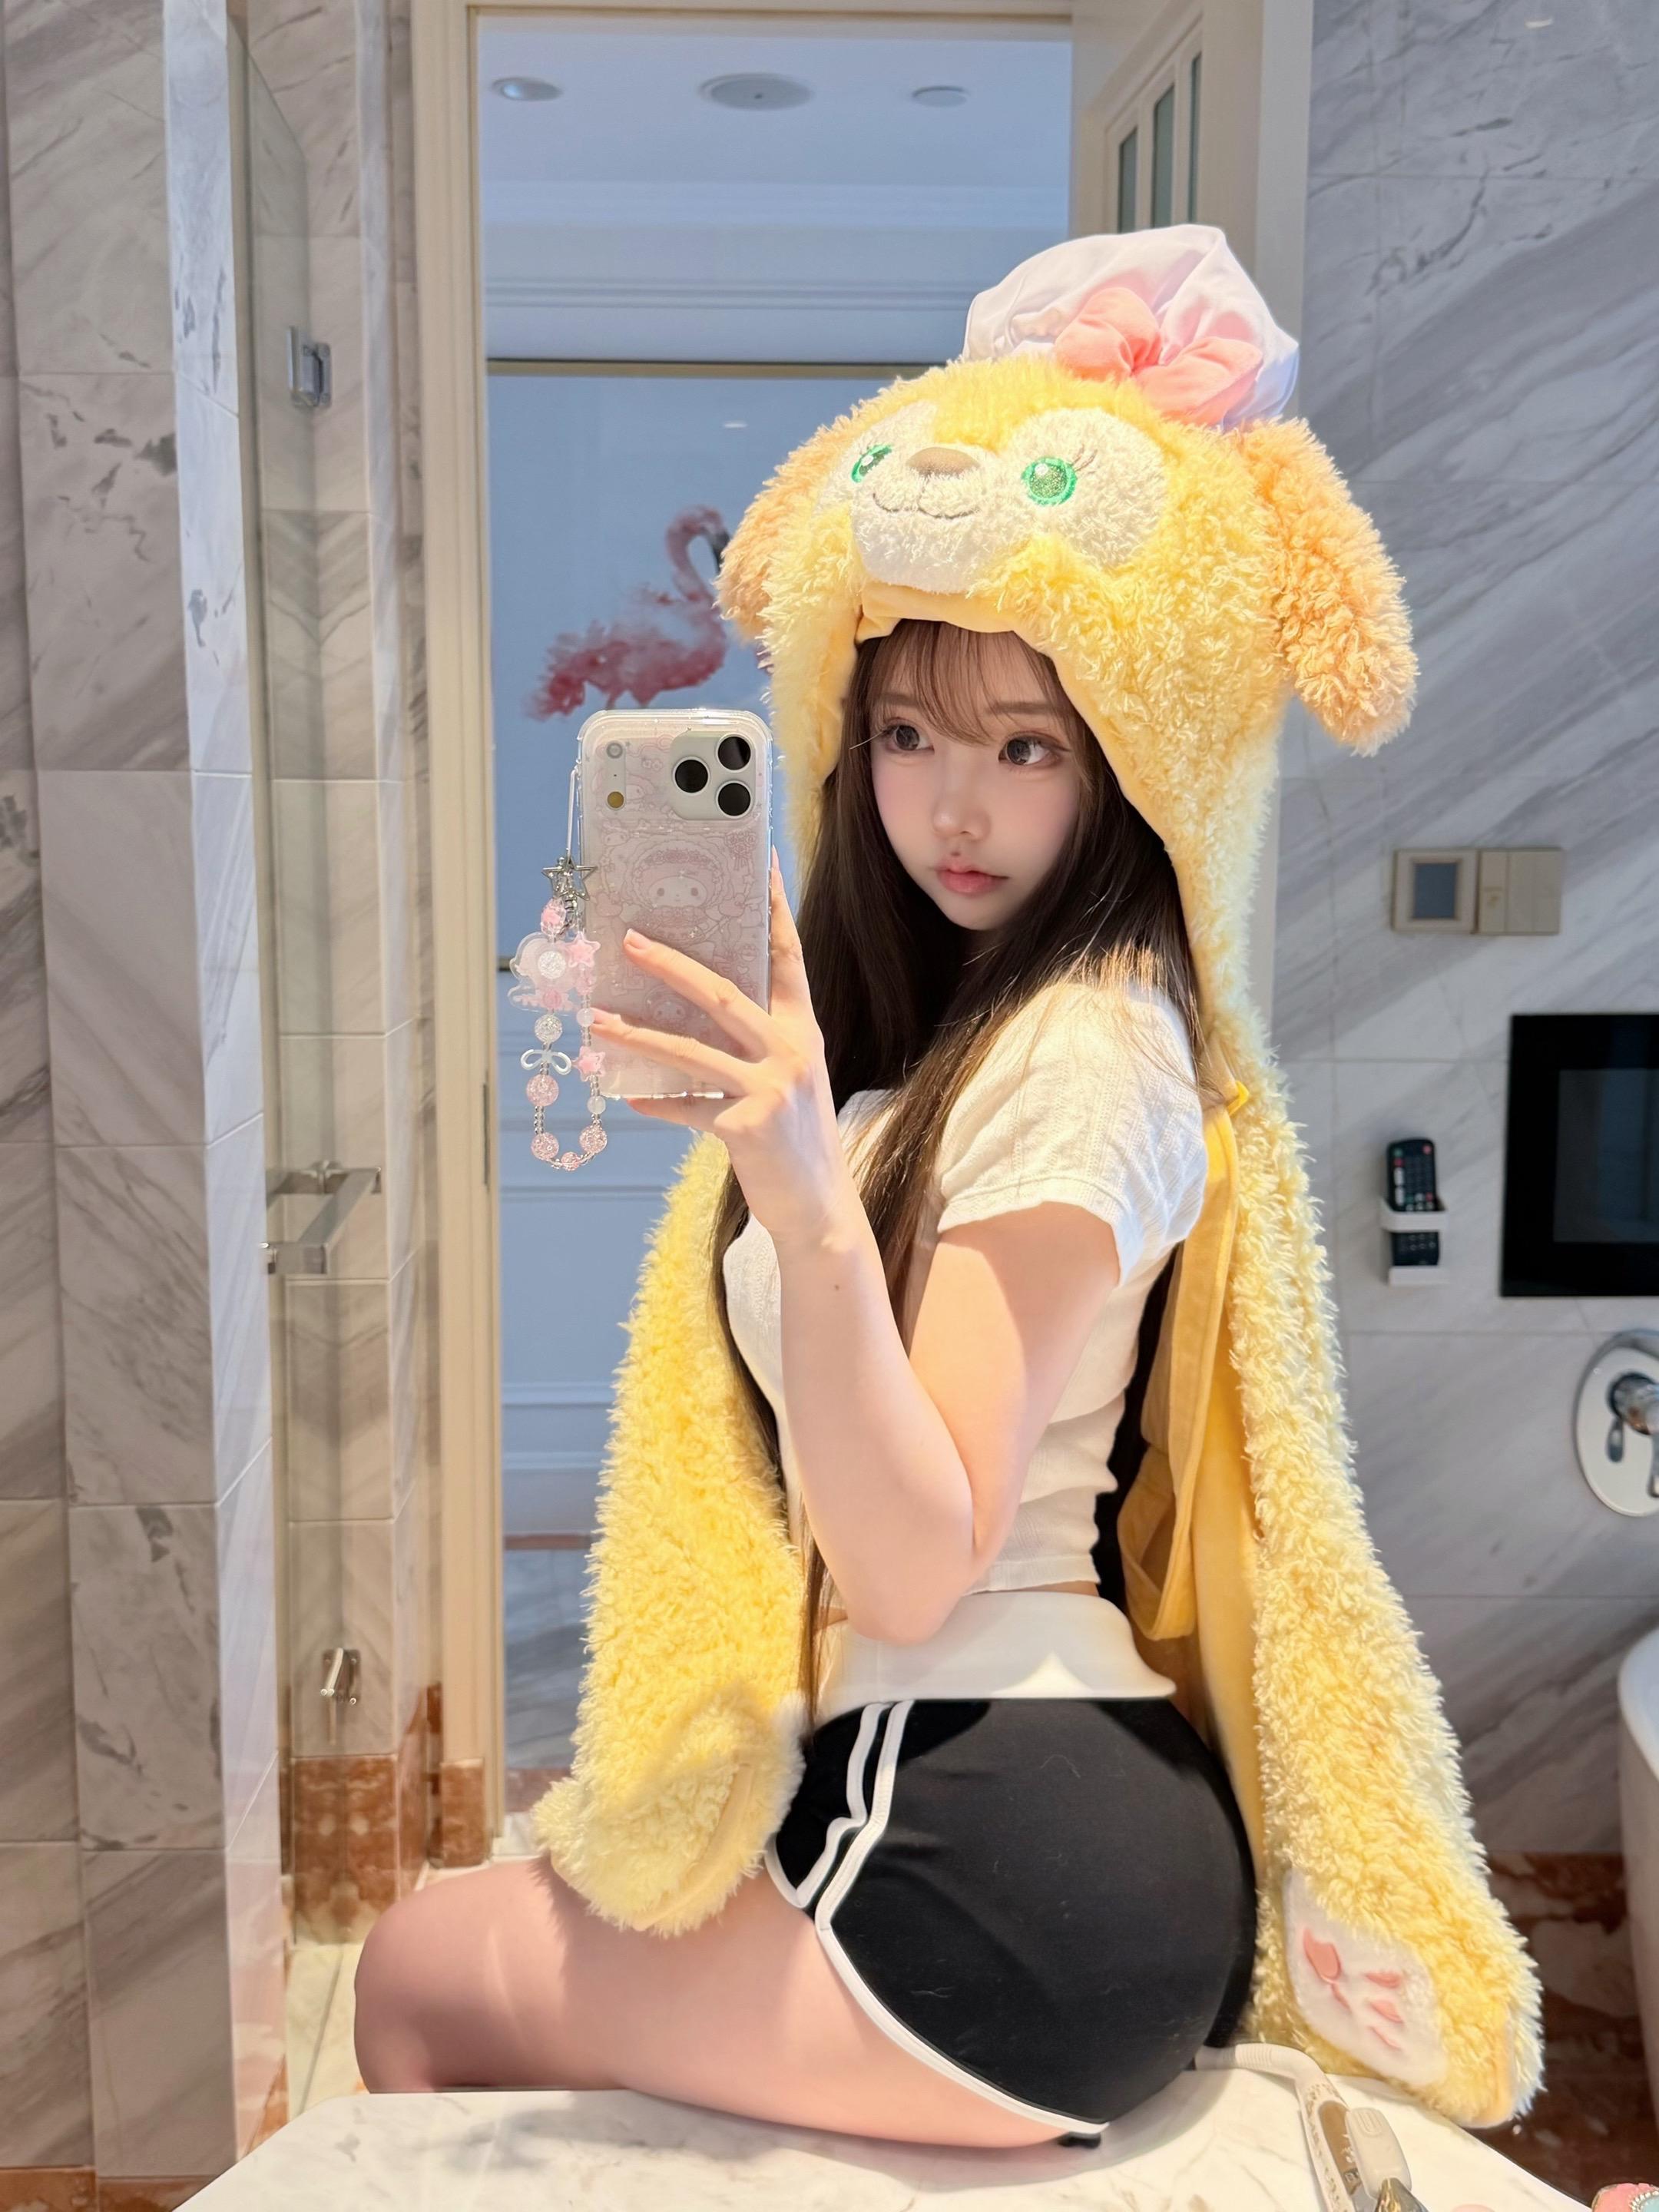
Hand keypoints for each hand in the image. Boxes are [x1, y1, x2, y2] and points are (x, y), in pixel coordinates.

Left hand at [587, 850, 862, 1249]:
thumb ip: (751, 1048)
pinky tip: (628, 1098)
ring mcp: (770, 1089)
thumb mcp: (785, 1084)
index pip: (788, 957)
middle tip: (628, 939)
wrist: (819, 1210)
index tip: (758, 862)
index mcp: (804, 1032)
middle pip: (724, 992)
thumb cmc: (796, 1142)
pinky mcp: (747, 1126)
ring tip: (596, 1019)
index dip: (773, 909)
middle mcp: (792, 1052)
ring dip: (637, 1033)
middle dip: (671, 964)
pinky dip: (656, 1103)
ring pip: (692, 1049)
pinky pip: (686, 1107)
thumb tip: (689, 1018)